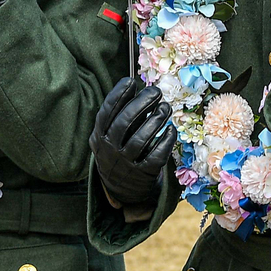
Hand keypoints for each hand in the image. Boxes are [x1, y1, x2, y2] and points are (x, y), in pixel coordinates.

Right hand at [89, 78, 176, 207]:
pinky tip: (171, 130)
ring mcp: (125, 163)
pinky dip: (166, 141)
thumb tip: (139, 89)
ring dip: (156, 120)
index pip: (106, 114)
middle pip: (123, 124)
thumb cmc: (120, 151)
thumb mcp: (112, 135)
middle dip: (140, 104)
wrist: (121, 189)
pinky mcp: (142, 174)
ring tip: (166, 108)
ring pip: (140, 140)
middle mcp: (109, 150)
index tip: (130, 81)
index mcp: (99, 136)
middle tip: (156, 92)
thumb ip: (123, 115)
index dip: (117, 96)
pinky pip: (156, 156)